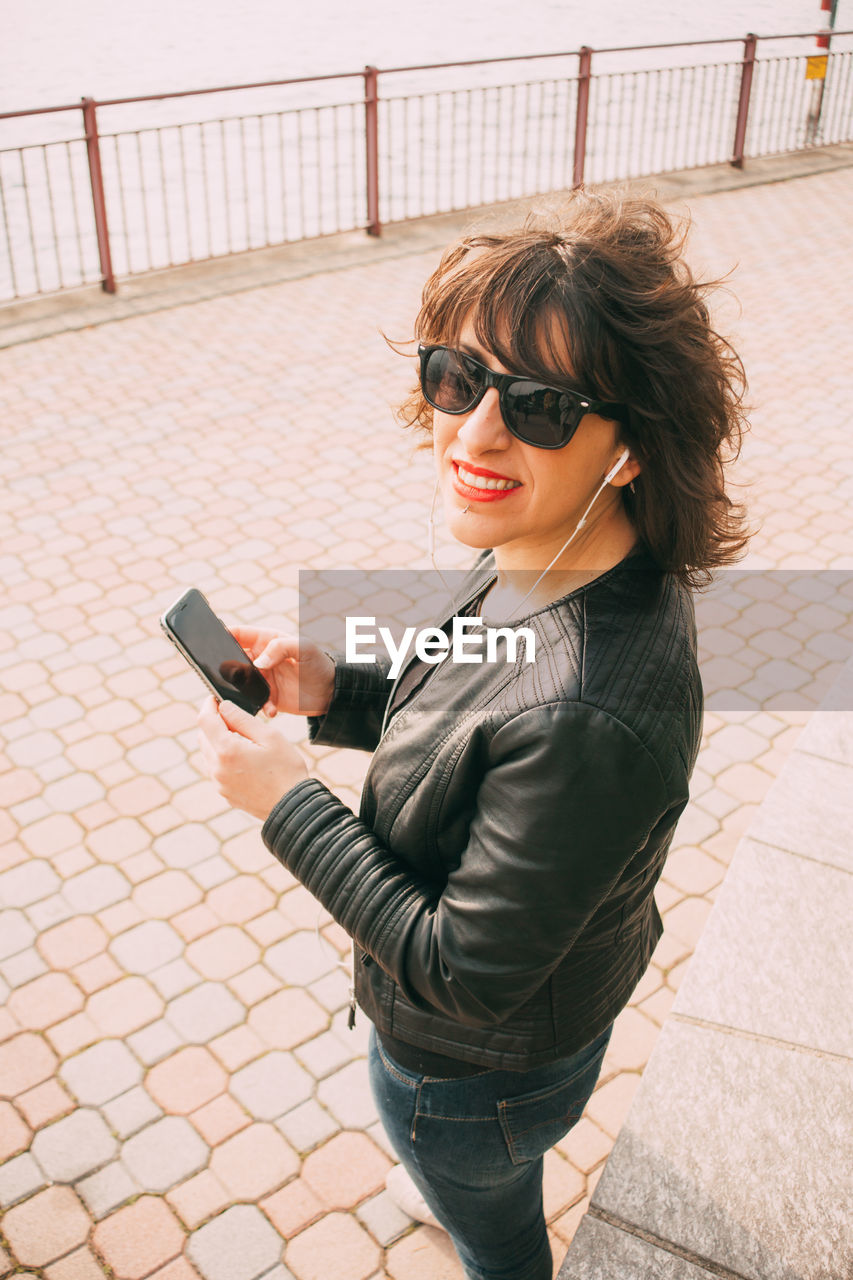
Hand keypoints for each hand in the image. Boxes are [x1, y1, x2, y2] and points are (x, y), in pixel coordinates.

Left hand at [197, 696, 308, 818]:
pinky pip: (216, 769)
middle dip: (214, 724)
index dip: (208, 705)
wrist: (292, 807)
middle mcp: (217, 768)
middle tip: (235, 720)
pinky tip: (245, 760)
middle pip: (203, 736)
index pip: (205, 720)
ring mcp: (219, 783)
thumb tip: (224, 707)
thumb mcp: (270, 737)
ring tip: (244, 741)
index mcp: (227, 750)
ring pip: (208, 753)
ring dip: (218, 742)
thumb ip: (242, 719)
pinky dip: (223, 759)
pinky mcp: (224, 793)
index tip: (214, 699)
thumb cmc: (286, 770)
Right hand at [228, 627, 334, 718]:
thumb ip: (281, 648)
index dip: (223, 635)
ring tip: (256, 695)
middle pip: (232, 659)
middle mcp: (260, 658)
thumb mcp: (304, 648)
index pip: (238, 634)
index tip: (213, 643)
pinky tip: (271, 709)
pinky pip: (254, 701)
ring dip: (242, 690)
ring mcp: (262, 678)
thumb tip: (259, 662)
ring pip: (240, 683)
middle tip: (236, 676)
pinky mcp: (267, 697)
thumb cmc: (319, 664)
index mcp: (266, 640)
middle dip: (229, 668)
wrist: (332, 692)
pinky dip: (259, 706)